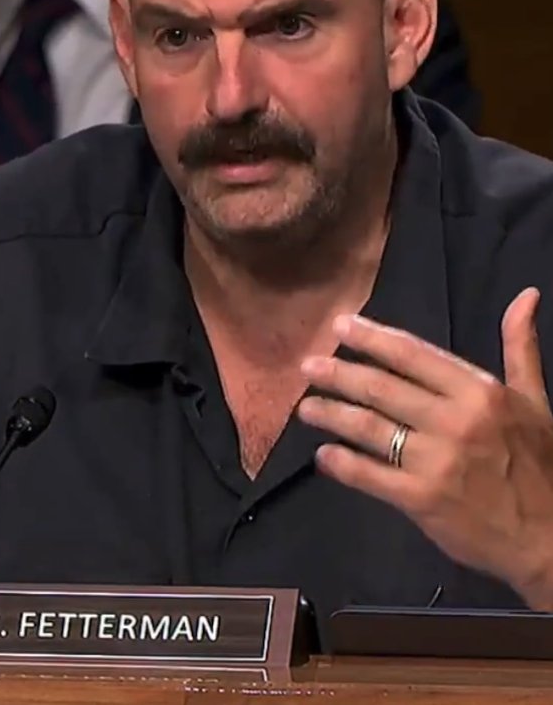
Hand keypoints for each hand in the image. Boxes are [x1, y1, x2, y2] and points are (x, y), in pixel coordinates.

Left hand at [296, 288, 552, 608]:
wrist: (551, 538)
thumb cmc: (539, 465)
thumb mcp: (536, 401)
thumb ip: (519, 348)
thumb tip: (525, 295)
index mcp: (479, 393)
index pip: (413, 354)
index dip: (372, 338)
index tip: (338, 326)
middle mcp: (453, 421)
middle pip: (381, 388)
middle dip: (338, 373)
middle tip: (306, 366)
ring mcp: (435, 461)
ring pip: (368, 427)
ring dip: (331, 414)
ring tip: (304, 408)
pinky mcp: (421, 499)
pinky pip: (369, 475)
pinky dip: (342, 463)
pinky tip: (322, 455)